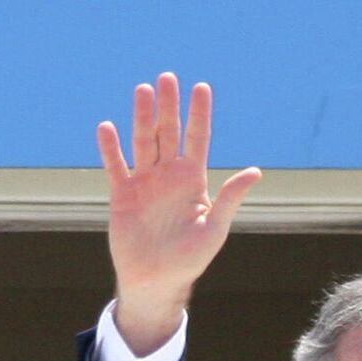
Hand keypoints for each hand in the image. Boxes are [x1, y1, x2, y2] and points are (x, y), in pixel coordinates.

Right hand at [97, 73, 260, 354]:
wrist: (156, 281)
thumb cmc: (190, 259)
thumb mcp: (214, 229)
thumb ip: (229, 199)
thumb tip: (255, 171)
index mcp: (193, 180)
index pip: (197, 139)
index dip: (199, 114)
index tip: (201, 87)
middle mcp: (168, 176)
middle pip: (168, 132)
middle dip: (168, 106)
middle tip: (166, 77)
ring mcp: (144, 183)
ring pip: (142, 142)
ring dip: (141, 116)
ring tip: (142, 91)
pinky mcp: (122, 196)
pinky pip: (115, 166)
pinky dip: (110, 148)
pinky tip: (107, 127)